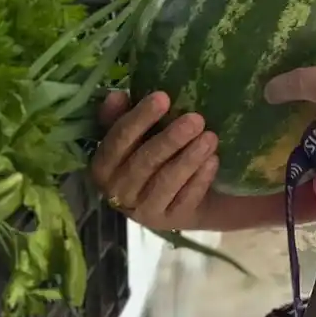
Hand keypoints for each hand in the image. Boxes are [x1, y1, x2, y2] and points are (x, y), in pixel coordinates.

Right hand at [91, 91, 219, 229]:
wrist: (175, 197)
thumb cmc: (150, 156)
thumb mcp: (135, 136)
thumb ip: (121, 116)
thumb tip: (116, 95)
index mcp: (103, 166)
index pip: (117, 141)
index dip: (139, 118)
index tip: (164, 97)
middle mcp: (117, 192)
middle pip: (144, 162)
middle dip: (171, 139)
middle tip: (196, 119)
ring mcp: (143, 210)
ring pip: (166, 182)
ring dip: (189, 158)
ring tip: (210, 137)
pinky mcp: (170, 221)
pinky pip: (185, 198)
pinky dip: (200, 179)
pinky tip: (213, 160)